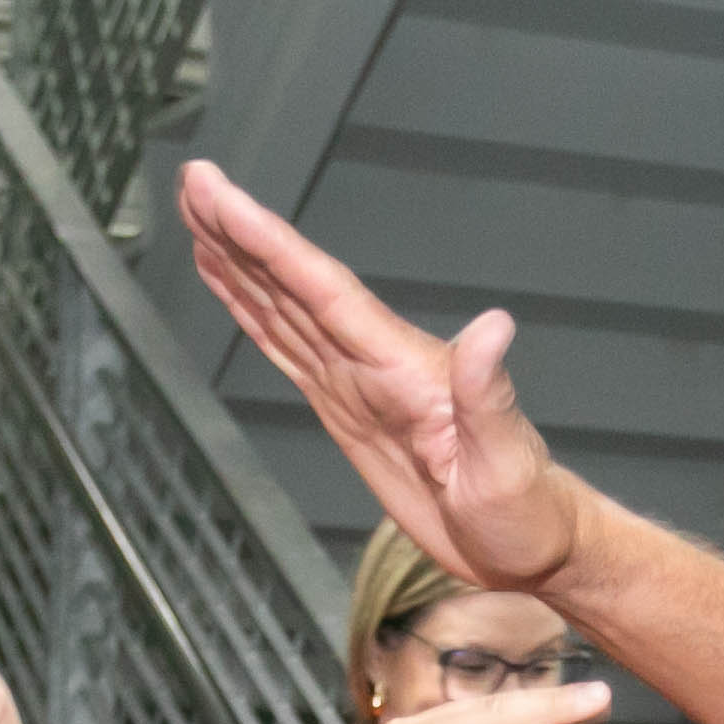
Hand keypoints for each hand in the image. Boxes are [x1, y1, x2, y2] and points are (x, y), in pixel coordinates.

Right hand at [179, 160, 588, 596]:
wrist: (529, 543)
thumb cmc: (526, 511)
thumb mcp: (510, 463)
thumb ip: (492, 396)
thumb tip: (495, 328)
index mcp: (406, 367)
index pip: (324, 292)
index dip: (270, 245)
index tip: (224, 198)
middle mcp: (376, 362)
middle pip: (295, 286)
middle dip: (241, 233)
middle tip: (194, 180)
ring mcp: (359, 382)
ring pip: (285, 309)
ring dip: (239, 262)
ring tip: (197, 214)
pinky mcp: (348, 408)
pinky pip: (290, 351)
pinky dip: (255, 315)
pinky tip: (231, 287)